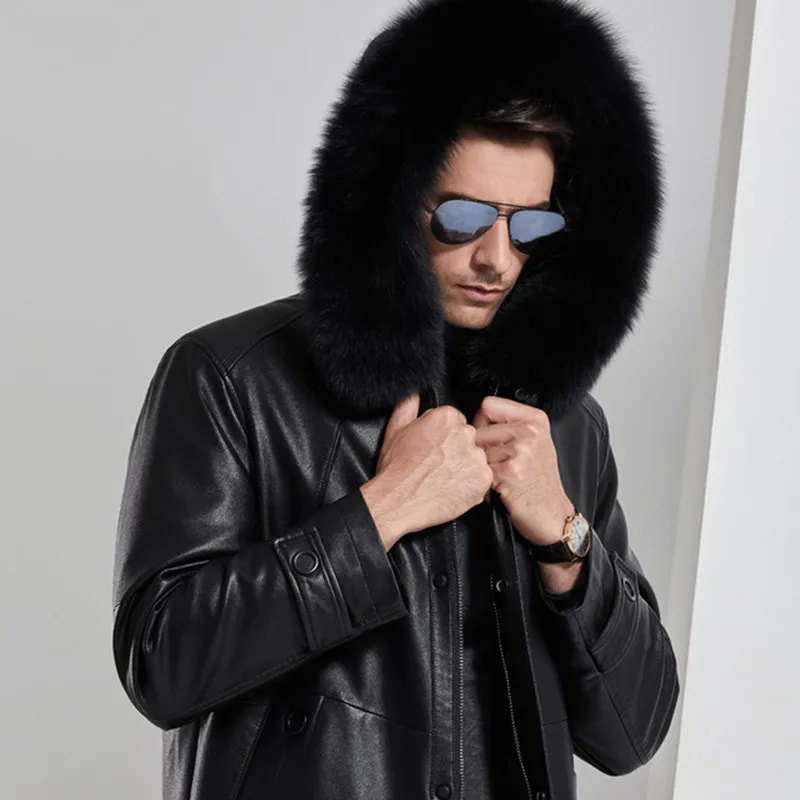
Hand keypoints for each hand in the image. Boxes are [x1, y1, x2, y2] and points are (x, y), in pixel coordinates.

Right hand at [360, 392, 492, 548]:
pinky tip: (453, 488)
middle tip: (439, 465)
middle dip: (457, 450)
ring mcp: (475, 456)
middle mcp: (464, 433)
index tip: (437, 449)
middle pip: (469, 438)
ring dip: (465, 467)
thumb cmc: (396, 470)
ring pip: (476, 458)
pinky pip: (483, 478)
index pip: (456, 421)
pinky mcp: (482, 479)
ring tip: (444, 478)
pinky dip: (471, 485)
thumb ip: (408, 405)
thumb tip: (415, 394)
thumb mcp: (395, 429)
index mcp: (446, 417)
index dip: (444, 437)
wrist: (398, 501)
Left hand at [472, 395, 573, 546]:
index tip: (489, 437)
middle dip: (479, 449)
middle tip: (497, 464)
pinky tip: (501, 487)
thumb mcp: (535, 442)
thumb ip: (509, 425)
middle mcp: (530, 431)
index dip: (481, 422)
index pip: (488, 405)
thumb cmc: (539, 480)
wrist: (552, 513)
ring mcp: (521, 451)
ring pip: (476, 452)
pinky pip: (480, 471)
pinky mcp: (510, 472)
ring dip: (481, 468)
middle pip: (478, 429)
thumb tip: (474, 419)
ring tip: (501, 477)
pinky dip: (484, 483)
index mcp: (534, 419)